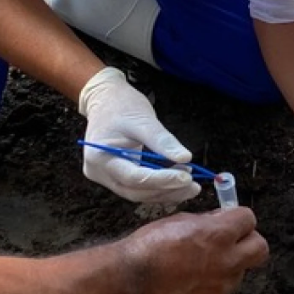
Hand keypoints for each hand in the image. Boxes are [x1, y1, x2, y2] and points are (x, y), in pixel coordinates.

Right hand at [80, 67, 200, 202]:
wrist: (105, 100)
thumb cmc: (121, 105)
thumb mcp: (143, 119)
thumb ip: (162, 141)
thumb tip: (185, 158)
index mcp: (100, 157)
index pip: (133, 177)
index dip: (162, 180)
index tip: (186, 177)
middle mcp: (99, 172)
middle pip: (136, 191)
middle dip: (166, 190)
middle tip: (193, 185)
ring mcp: (106, 177)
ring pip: (138, 193)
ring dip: (166, 191)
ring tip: (190, 184)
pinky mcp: (116, 177)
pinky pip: (138, 187)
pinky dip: (159, 186)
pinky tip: (178, 182)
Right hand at [121, 207, 268, 293]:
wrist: (130, 282)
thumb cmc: (149, 248)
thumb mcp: (180, 221)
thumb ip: (208, 222)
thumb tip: (222, 220)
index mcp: (220, 235)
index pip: (249, 219)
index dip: (239, 219)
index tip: (231, 222)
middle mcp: (227, 262)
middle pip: (260, 249)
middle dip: (249, 243)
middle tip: (232, 244)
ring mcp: (221, 289)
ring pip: (237, 274)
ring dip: (224, 269)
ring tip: (194, 269)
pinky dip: (209, 290)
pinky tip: (187, 286)